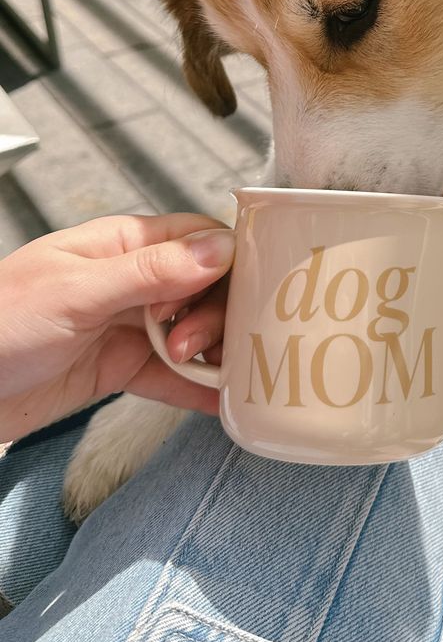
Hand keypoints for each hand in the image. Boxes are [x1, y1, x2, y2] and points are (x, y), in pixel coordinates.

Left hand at [0, 213, 234, 441]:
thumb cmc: (0, 323)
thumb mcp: (78, 292)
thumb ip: (150, 271)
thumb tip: (220, 248)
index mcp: (122, 244)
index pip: (198, 238)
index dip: (222, 265)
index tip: (219, 295)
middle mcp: (133, 281)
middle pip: (204, 288)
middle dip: (212, 316)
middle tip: (186, 345)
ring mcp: (128, 326)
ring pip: (193, 331)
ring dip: (209, 351)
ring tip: (207, 375)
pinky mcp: (120, 368)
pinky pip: (171, 376)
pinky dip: (196, 388)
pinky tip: (221, 402)